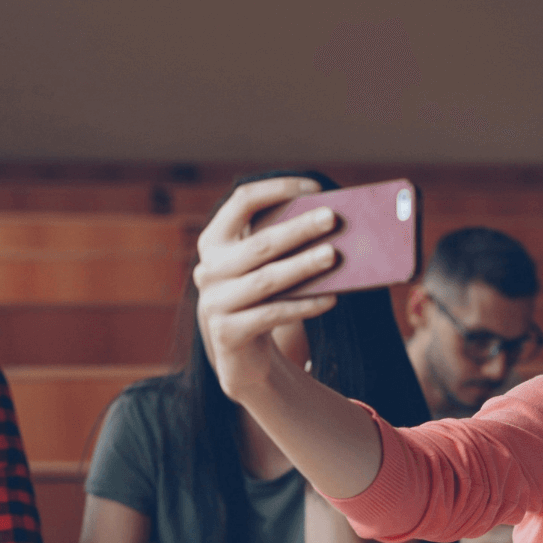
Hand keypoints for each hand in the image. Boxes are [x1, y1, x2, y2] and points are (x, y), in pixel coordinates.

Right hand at [192, 176, 341, 403]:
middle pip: (260, 243)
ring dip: (302, 266)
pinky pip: (271, 315)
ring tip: (333, 255)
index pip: (242, 201)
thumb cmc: (262, 298)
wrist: (243, 354)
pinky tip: (331, 298)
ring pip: (266, 279)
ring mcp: (214, 302)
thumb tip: (330, 224)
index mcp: (215, 241)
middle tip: (332, 218)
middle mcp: (208, 269)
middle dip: (298, 229)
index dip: (277, 189)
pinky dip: (304, 305)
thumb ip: (284, 245)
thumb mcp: (265, 267)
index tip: (314, 187)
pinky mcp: (227, 333)